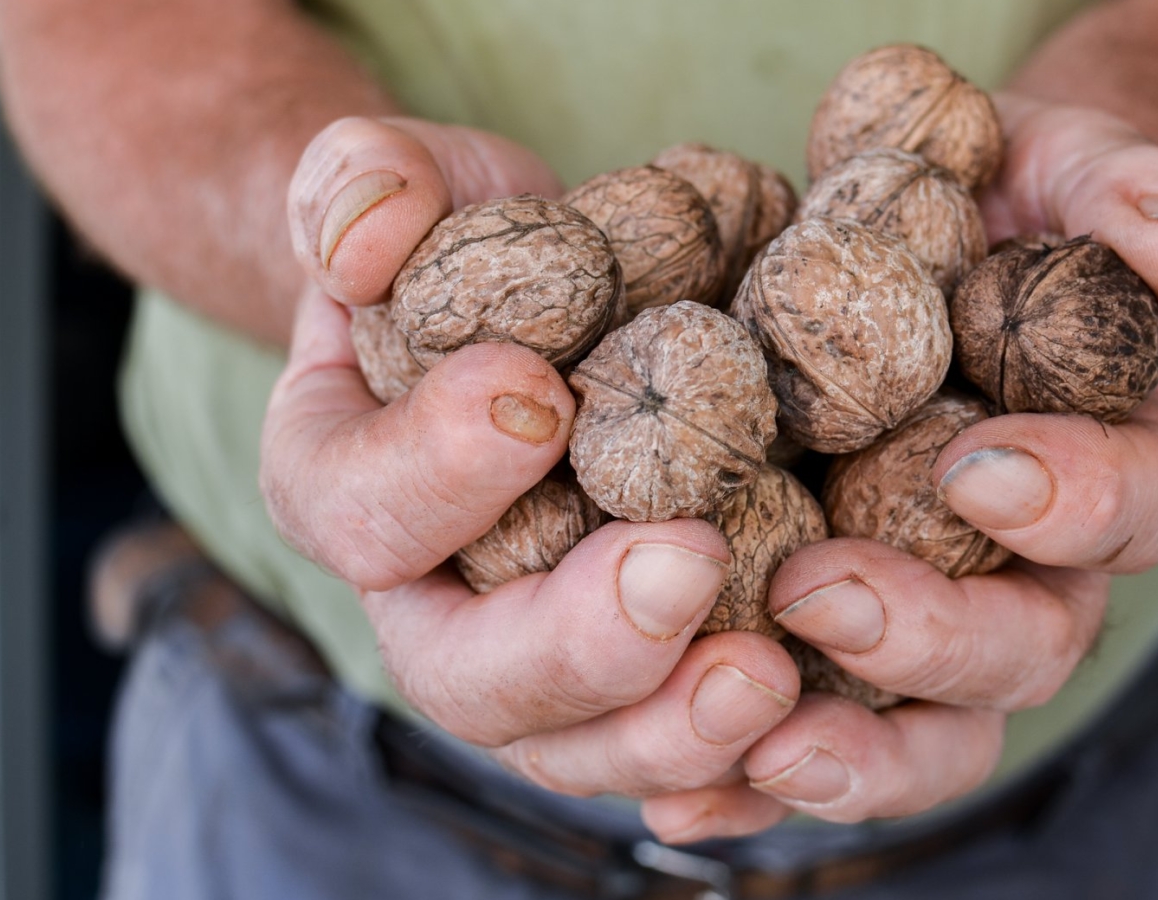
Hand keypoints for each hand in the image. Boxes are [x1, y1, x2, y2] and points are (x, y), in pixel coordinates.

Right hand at [262, 117, 798, 811]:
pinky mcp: (641, 684)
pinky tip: (806, 732)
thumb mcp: (411, 177)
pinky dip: (736, 767)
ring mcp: (540, 663)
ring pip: (577, 749)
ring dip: (668, 729)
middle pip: (470, 678)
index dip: (435, 471)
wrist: (562, 302)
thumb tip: (369, 243)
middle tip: (681, 569)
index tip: (536, 396)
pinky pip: (676, 760)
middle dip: (574, 643)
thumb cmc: (476, 238)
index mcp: (350, 485)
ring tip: (765, 674)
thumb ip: (366, 183)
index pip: (359, 509)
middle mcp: (435, 604)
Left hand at [640, 93, 1157, 836]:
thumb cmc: (1006, 202)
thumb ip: (1135, 192)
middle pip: (1025, 647)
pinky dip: (752, 778)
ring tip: (761, 748)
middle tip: (823, 592)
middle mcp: (1037, 567)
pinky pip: (813, 731)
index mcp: (1115, 460)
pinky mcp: (837, 643)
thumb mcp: (1070, 162)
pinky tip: (684, 800)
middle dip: (934, 636)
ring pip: (931, 728)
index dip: (1073, 502)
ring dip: (852, 750)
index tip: (984, 469)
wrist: (931, 238)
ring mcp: (937, 613)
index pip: (1131, 505)